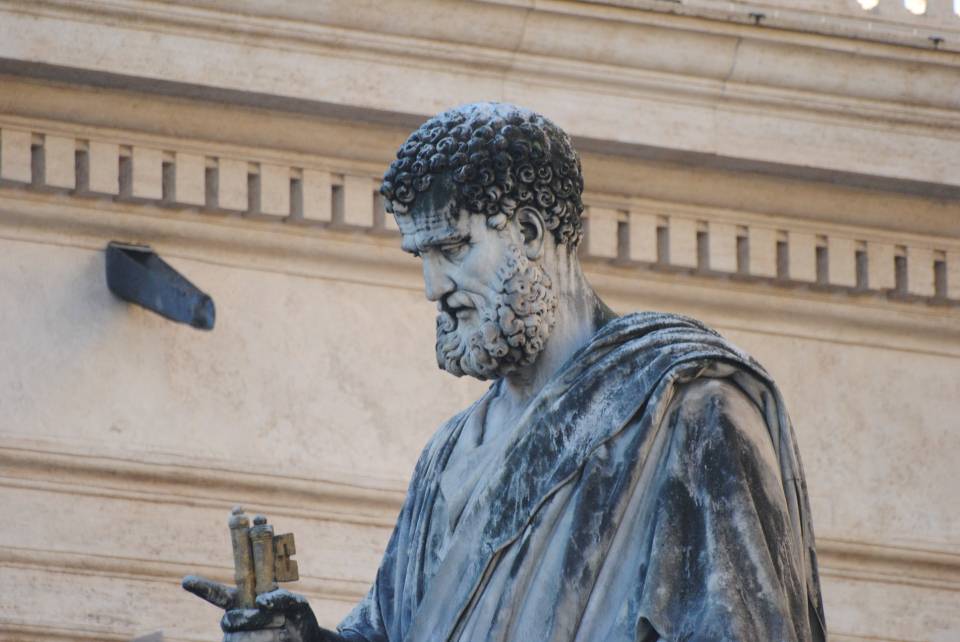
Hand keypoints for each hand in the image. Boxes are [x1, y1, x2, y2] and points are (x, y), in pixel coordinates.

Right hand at [182, 575, 337, 641]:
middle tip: (281, 619)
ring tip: (283, 634)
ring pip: (238, 640)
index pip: (217, 595)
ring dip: (266, 636)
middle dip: (256, 620)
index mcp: (241, 602)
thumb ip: (281, 597)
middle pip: (230, 620)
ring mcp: (234, 639)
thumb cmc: (297, 619)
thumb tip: (261, 601)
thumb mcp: (296, 604)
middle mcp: (233, 621)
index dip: (202, 588)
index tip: (186, 580)